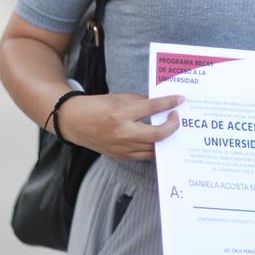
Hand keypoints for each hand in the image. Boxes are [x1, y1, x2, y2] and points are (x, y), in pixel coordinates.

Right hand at [57, 93, 182, 159]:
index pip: (152, 108)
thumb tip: (162, 103)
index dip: (169, 103)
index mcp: (122, 113)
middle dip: (172, 125)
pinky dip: (153, 147)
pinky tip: (159, 139)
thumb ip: (142, 101)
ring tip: (170, 128)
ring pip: (153, 147)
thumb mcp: (120, 98)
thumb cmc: (98, 106)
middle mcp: (123, 132)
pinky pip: (144, 154)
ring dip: (165, 138)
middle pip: (157, 134)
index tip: (179, 100)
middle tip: (175, 117)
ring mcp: (122, 147)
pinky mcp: (121, 156)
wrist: (75, 122)